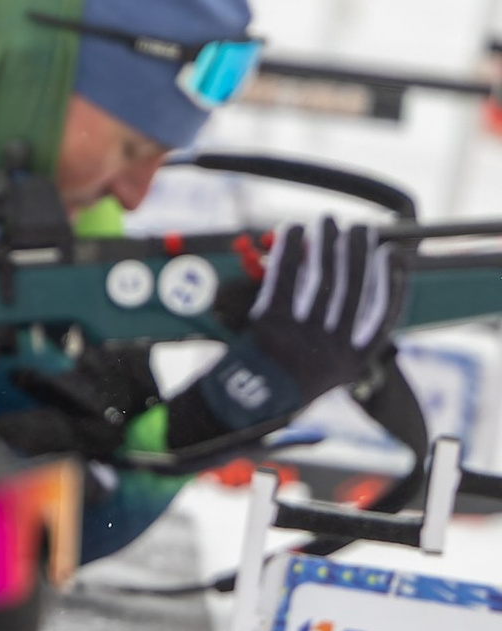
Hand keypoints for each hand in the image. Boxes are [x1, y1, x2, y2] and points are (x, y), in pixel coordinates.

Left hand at [168, 219, 410, 454]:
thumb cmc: (284, 384)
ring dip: (325, 244)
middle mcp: (330, 350)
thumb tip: (349, 271)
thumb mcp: (323, 367)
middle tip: (359, 227)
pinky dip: (289, 251)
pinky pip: (282, 280)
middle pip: (352, 288)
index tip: (392, 253)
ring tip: (327, 220)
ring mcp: (299, 337)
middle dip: (357, 251)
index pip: (383, 315)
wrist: (238, 409)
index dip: (392, 281)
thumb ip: (339, 330)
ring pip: (320, 279)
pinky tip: (293, 230)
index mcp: (350, 363)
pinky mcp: (267, 325)